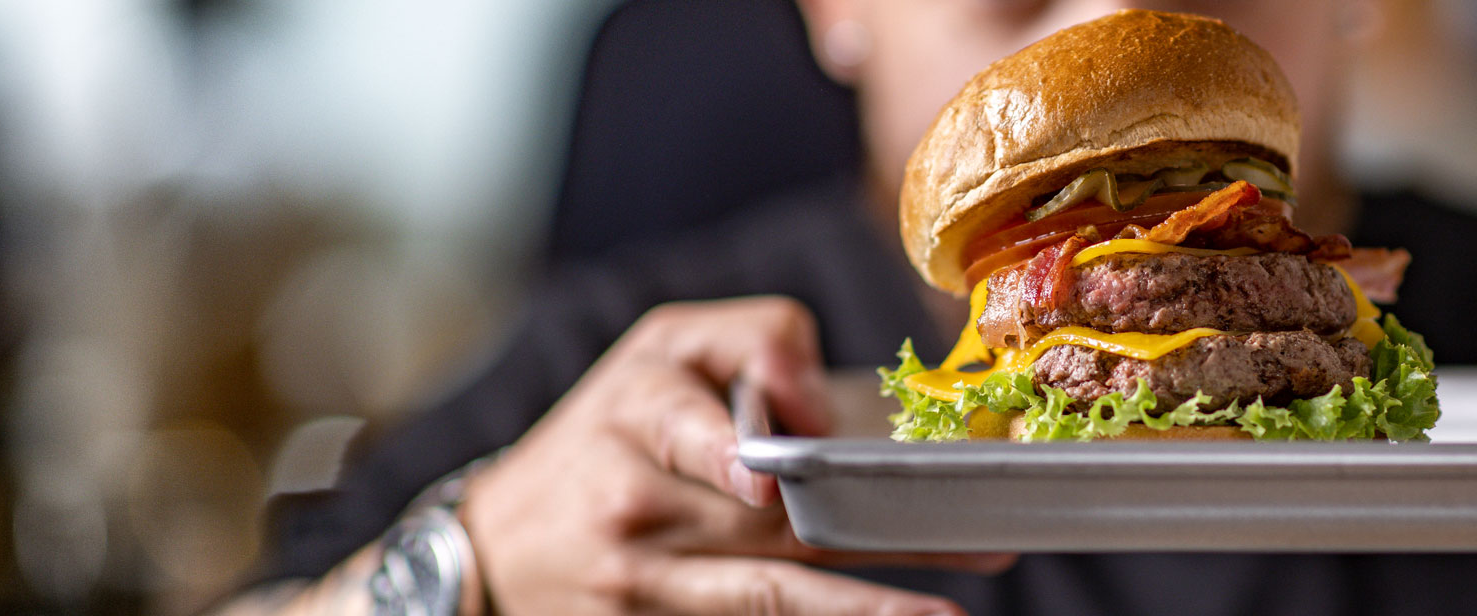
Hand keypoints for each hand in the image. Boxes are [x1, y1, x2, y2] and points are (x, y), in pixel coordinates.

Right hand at [460, 296, 1013, 614]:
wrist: (497, 549)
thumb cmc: (602, 432)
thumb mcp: (658, 351)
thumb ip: (753, 340)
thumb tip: (822, 403)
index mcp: (639, 413)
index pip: (702, 426)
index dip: (739, 449)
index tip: (777, 473)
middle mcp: (640, 502)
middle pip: (777, 518)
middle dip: (882, 527)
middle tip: (979, 531)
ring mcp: (652, 581)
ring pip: (774, 592)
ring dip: (869, 606)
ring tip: (945, 615)